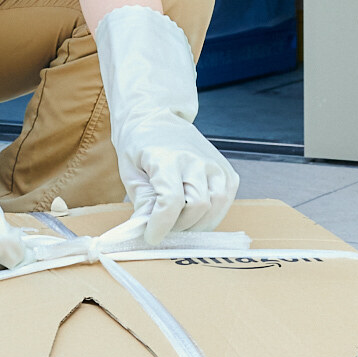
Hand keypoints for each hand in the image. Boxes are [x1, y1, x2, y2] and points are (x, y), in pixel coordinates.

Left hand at [95, 5, 238, 242]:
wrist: (157, 119)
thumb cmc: (140, 145)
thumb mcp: (130, 171)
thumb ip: (141, 200)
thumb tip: (146, 229)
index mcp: (167, 158)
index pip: (171, 201)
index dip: (161, 226)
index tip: (151, 237)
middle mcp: (195, 160)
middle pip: (197, 207)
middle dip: (179, 226)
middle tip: (164, 229)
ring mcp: (215, 165)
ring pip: (216, 207)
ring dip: (197, 224)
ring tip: (179, 223)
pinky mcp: (227, 172)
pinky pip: (226, 201)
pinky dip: (212, 215)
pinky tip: (196, 214)